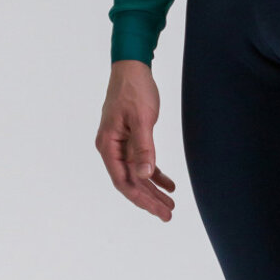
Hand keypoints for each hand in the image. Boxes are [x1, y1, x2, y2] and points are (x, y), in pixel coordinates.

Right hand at [95, 60, 176, 220]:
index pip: (124, 181)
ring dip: (152, 189)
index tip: (159, 210)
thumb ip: (143, 147)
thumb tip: (146, 175)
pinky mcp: (130, 136)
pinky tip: (167, 182)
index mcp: (109, 145)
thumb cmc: (134, 89)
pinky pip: (141, 160)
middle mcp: (111, 147)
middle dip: (149, 199)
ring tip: (170, 203)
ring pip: (136, 173)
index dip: (141, 198)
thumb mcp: (142, 118)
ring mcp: (120, 143)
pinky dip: (154, 172)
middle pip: (130, 181)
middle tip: (168, 213)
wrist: (132, 66)